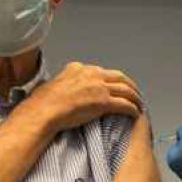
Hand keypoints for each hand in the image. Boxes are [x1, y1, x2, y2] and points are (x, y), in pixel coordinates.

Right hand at [25, 62, 142, 132]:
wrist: (43, 111)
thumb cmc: (43, 103)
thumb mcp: (53, 83)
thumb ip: (63, 82)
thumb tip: (60, 87)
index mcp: (79, 68)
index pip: (102, 72)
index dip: (112, 80)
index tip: (116, 86)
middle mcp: (92, 74)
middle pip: (119, 77)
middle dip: (129, 85)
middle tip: (134, 93)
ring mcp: (99, 87)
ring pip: (126, 89)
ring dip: (135, 97)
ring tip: (139, 104)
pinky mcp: (104, 102)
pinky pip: (124, 104)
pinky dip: (132, 108)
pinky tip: (135, 113)